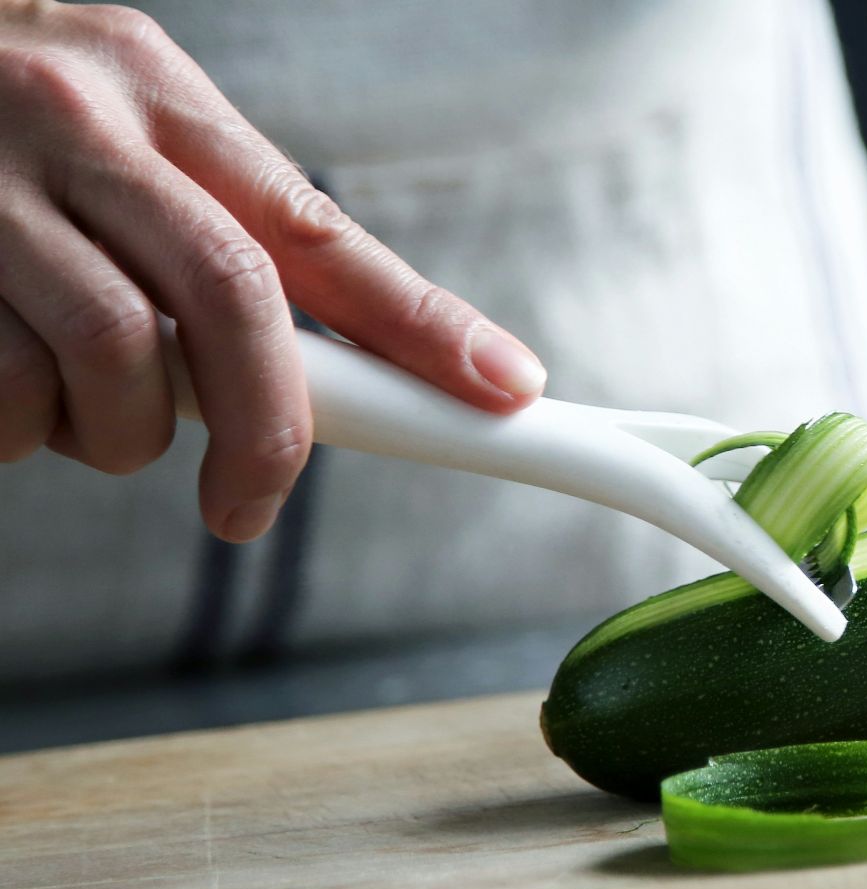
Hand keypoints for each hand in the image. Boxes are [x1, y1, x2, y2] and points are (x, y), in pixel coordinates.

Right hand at [0, 1, 545, 540]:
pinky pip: (0, 395)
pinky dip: (19, 430)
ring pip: (110, 360)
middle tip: (247, 505)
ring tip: (86, 411)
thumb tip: (367, 361)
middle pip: (230, 300)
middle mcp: (72, 119)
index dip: (422, 322)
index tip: (502, 392)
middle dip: (267, 428)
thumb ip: (218, 229)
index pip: (317, 227)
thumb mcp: (118, 134)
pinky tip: (5, 393)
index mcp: (153, 91)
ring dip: (118, 432)